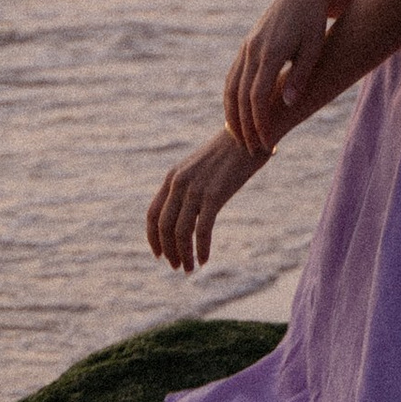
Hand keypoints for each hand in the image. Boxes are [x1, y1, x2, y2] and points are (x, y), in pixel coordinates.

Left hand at [146, 127, 266, 274]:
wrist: (247, 132)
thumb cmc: (227, 152)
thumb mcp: (200, 167)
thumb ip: (189, 185)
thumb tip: (187, 210)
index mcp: (172, 177)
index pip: (152, 214)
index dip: (153, 238)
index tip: (160, 254)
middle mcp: (179, 183)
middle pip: (164, 227)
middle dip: (169, 251)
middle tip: (178, 267)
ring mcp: (195, 189)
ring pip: (181, 232)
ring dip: (184, 255)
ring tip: (190, 268)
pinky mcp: (214, 195)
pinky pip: (202, 230)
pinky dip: (201, 248)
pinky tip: (205, 259)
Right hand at [225, 0, 335, 153]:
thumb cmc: (314, 23)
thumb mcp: (313, 49)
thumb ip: (299, 77)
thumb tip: (287, 105)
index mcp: (270, 52)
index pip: (257, 97)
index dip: (260, 123)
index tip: (267, 144)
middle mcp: (252, 51)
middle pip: (239, 97)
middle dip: (244, 127)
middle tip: (251, 150)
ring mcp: (246, 48)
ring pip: (230, 88)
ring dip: (232, 116)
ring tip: (241, 139)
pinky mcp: (245, 47)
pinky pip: (232, 77)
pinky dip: (231, 99)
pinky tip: (238, 115)